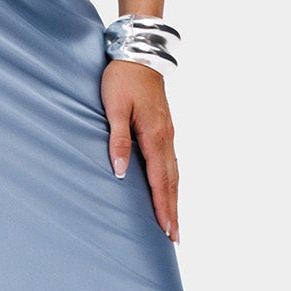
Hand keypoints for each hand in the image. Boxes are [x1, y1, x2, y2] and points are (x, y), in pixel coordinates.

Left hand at [101, 58, 180, 243]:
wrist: (138, 53)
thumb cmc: (121, 78)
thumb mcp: (114, 107)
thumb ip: (118, 140)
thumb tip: (121, 173)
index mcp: (154, 136)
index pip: (160, 180)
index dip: (163, 207)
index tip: (168, 231)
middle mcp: (166, 137)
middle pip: (172, 181)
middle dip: (173, 210)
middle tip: (175, 236)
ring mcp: (168, 131)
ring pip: (174, 172)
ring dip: (174, 197)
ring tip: (173, 219)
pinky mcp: (164, 126)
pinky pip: (171, 160)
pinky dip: (172, 179)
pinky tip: (169, 186)